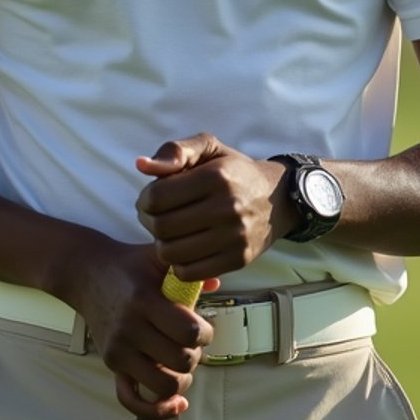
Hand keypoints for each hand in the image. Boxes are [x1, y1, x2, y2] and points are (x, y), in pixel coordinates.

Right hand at [69, 236, 219, 419]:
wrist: (86, 272)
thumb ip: (188, 269)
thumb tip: (215, 284)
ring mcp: (118, 350)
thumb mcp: (158, 257)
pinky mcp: (111, 364)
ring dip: (182, 379)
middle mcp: (130, 329)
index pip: (188, 332)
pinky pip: (131, 400)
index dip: (205, 333)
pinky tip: (176, 404)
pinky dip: (156, 410)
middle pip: (181, 361)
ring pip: (163, 386)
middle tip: (191, 342)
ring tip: (182, 364)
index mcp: (145, 301)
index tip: (202, 326)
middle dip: (196, 354)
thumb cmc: (128, 265)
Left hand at [135, 133, 293, 281]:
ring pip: (172, 253)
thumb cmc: (234, 170)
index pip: (157, 197)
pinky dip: (178, 263)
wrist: (278, 197)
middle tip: (155, 216)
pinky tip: (184, 249)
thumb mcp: (208, 147)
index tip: (149, 199)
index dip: (144, 199)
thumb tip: (141, 165)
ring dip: (162, 244)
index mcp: (216, 176)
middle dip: (149, 221)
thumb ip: (175, 151)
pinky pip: (189, 272)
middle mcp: (227, 207)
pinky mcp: (238, 260)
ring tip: (169, 233)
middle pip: (162, 226)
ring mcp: (234, 237)